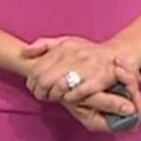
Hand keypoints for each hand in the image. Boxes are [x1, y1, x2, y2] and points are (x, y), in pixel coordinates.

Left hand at [20, 34, 140, 125]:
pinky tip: (67, 98)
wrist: (116, 55)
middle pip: (45, 79)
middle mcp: (74, 56)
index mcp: (64, 47)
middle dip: (39, 90)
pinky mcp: (97, 81)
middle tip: (40, 94)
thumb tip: (24, 52)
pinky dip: (68, 98)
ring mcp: (86, 68)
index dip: (32, 80)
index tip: (32, 86)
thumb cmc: (87, 51)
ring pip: (58, 87)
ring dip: (52, 95)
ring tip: (52, 97)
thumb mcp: (65, 42)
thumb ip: (44, 45)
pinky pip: (76, 94)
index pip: (39, 67)